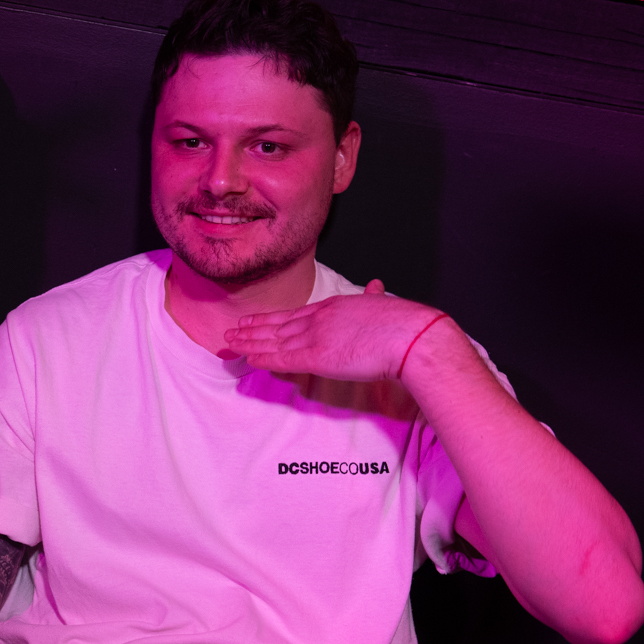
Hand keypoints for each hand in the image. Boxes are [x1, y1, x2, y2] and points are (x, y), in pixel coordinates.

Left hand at [224, 279, 449, 381]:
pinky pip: (282, 358)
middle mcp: (321, 318)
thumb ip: (373, 298)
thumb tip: (375, 286)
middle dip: (254, 328)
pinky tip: (247, 356)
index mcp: (336, 306)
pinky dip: (262, 356)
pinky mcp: (318, 356)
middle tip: (233, 329)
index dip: (272, 318)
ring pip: (275, 339)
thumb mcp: (384, 306)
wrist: (412, 336)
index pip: (296, 314)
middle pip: (279, 324)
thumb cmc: (406, 325)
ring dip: (250, 341)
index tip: (256, 319)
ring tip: (231, 342)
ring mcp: (317, 336)